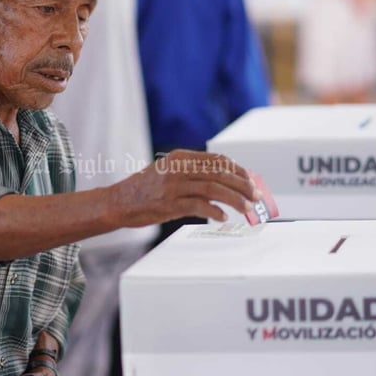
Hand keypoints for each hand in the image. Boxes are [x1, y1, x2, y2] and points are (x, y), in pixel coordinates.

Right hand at [106, 150, 260, 226]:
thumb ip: (191, 171)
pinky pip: (198, 206)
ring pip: (213, 189)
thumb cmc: (145, 189)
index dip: (238, 171)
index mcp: (180, 157)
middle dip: (242, 185)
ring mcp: (173, 186)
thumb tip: (223, 179)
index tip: (251, 181)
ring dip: (235, 199)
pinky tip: (223, 217)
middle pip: (219, 174)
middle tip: (257, 197)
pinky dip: (214, 211)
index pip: (218, 160)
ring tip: (248, 209)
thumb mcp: (168, 171)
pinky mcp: (168, 204)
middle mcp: (178, 168)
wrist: (119, 202)